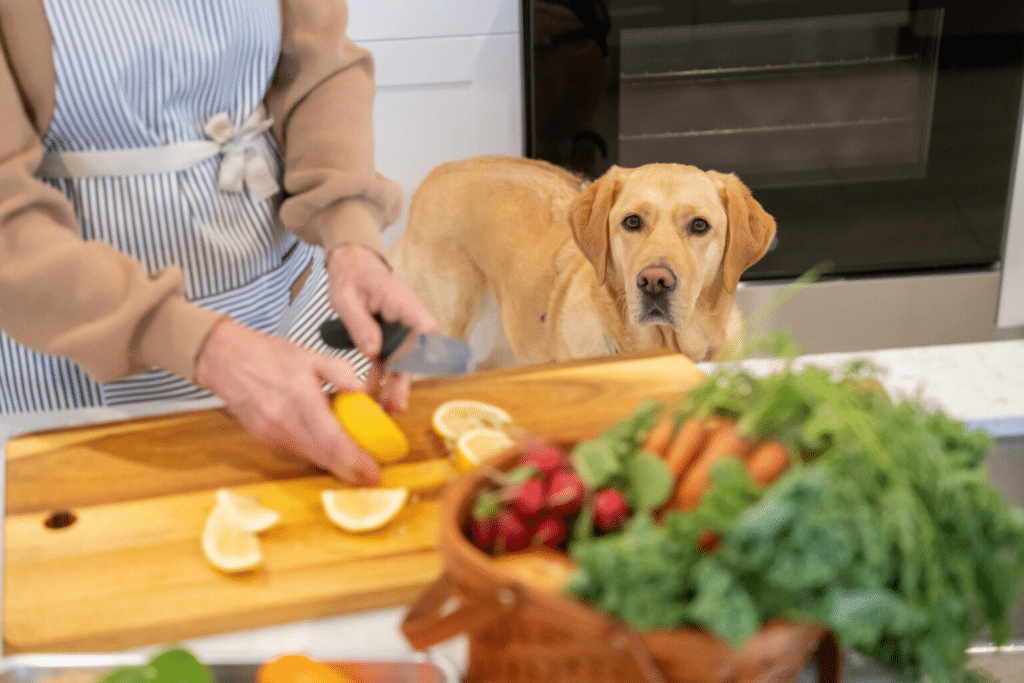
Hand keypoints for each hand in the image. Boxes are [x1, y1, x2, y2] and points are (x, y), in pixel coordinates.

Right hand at [195, 318, 381, 484]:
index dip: (356, 461)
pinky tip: (330, 452)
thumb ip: (339, 370)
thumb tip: (361, 388)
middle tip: (372, 478)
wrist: (225, 361)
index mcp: (301, 400)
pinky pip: (297, 454)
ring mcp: (273, 435)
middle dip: (351, 472)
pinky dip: (316, 456)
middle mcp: (285, 424)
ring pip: (311, 459)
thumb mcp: (309, 354)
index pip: (333, 441)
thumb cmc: (268, 356)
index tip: (374, 473)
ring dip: (335, 466)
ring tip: (357, 467)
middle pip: (325, 458)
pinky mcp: (266, 440)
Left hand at [326, 243, 436, 410]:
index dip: (424, 351)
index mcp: (402, 302)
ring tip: (386, 410)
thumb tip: (373, 350)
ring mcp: (400, 331)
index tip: (416, 370)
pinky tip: (370, 395)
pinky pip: (387, 362)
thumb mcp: (346, 297)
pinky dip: (379, 379)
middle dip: (404, 381)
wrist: (352, 269)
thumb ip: (360, 324)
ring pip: (401, 363)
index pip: (424, 328)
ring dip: (393, 386)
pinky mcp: (389, 340)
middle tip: (396, 405)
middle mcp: (407, 319)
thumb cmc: (352, 277)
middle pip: (413, 353)